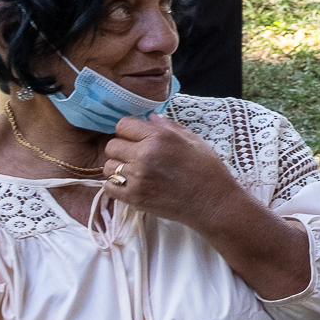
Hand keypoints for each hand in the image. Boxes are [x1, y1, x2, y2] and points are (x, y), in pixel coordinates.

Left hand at [100, 114, 245, 228]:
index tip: (136, 138)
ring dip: (117, 168)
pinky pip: (108, 187)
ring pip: (108, 167)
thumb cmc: (207, 169)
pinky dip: (116, 185)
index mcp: (159, 137)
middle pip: (112, 146)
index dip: (129, 131)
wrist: (212, 202)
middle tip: (135, 156)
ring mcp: (137, 178)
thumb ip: (169, 127)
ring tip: (134, 172)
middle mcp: (144, 155)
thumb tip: (151, 118)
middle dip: (121, 149)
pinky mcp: (134, 197)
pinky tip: (131, 185)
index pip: (123, 125)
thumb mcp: (193, 141)